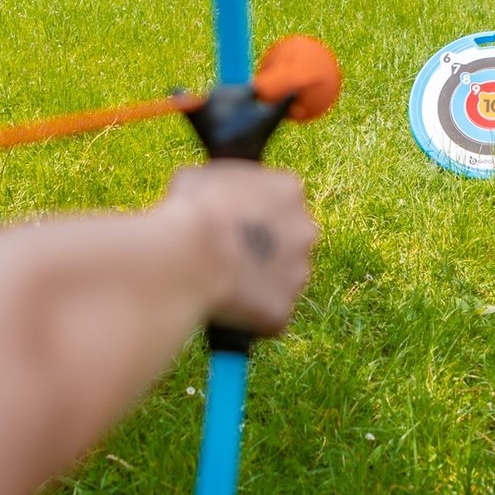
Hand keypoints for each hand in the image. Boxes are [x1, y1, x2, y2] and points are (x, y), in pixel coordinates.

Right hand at [162, 162, 317, 334]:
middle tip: (229, 254)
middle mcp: (304, 231)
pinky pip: (267, 316)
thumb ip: (221, 186)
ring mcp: (297, 274)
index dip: (254, 214)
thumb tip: (209, 195)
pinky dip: (249, 316)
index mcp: (288, 191)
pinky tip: (224, 308)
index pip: (280, 202)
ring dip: (259, 283)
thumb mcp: (202, 178)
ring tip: (221, 282)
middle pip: (289, 242)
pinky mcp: (282, 311)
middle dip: (265, 249)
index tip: (234, 222)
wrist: (190, 253)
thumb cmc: (192, 208)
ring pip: (281, 281)